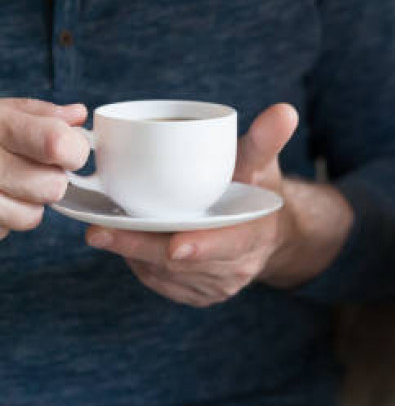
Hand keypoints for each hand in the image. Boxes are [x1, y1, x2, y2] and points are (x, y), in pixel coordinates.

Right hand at [0, 99, 88, 240]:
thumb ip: (38, 114)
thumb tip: (77, 116)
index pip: (58, 143)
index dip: (73, 150)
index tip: (66, 151)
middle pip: (51, 186)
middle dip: (49, 181)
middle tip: (29, 170)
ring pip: (30, 217)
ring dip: (26, 205)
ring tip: (6, 187)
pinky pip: (2, 232)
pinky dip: (1, 221)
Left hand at [86, 104, 301, 306]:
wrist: (265, 231)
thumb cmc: (257, 190)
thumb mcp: (263, 164)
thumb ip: (267, 140)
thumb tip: (285, 111)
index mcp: (255, 236)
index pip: (229, 245)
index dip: (202, 246)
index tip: (176, 246)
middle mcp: (235, 268)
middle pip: (182, 264)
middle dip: (140, 248)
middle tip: (100, 232)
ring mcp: (214, 287)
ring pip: (163, 275)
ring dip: (132, 254)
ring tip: (103, 230)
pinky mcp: (194, 294)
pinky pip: (157, 281)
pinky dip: (136, 262)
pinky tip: (123, 241)